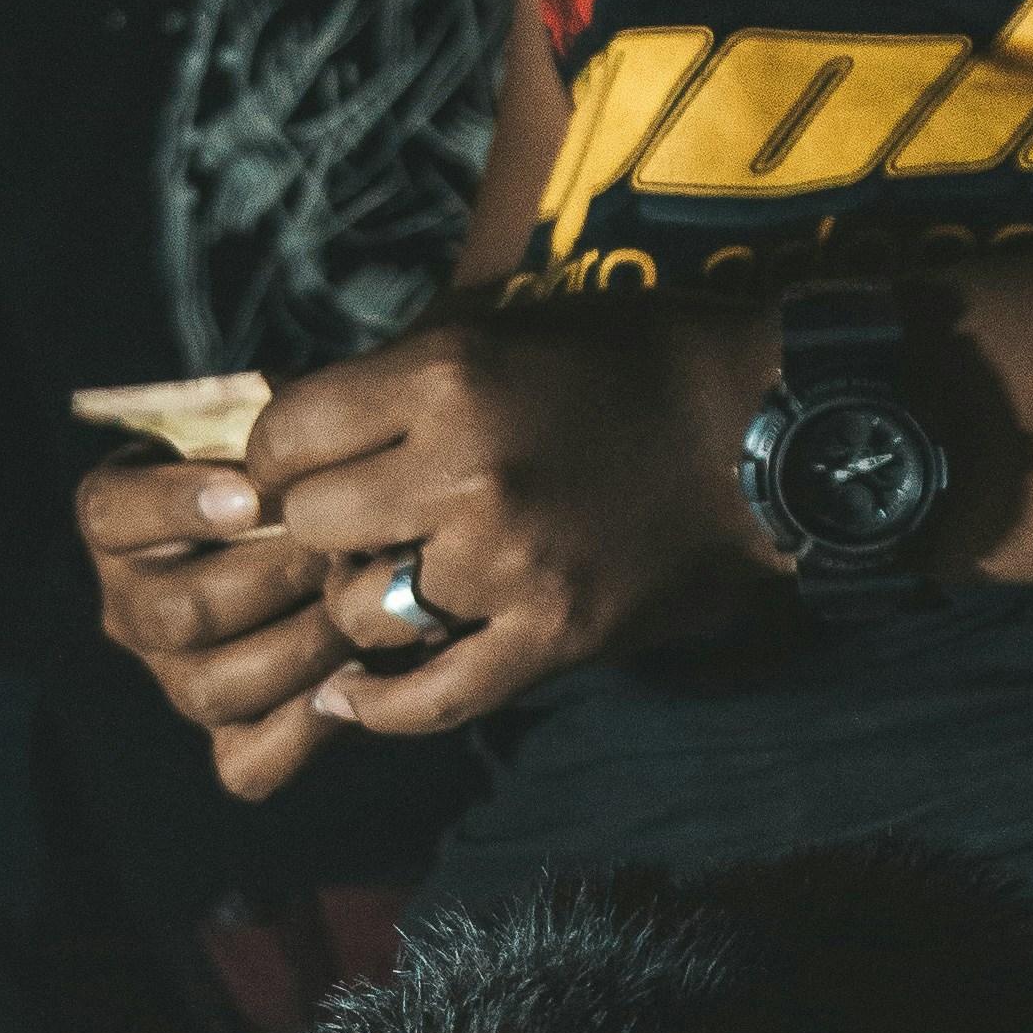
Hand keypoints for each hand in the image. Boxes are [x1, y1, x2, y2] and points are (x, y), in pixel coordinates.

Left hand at [76, 313, 781, 798]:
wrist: (757, 435)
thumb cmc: (632, 366)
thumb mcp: (508, 327)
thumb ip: (406, 371)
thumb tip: (305, 422)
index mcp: (448, 378)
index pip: (290, 431)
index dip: (275, 456)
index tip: (293, 468)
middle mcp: (465, 473)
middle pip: (314, 524)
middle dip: (317, 528)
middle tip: (346, 528)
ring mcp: (508, 565)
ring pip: (360, 610)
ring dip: (358, 603)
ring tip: (384, 585)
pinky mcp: (550, 637)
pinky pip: (432, 696)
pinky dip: (380, 705)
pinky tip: (346, 697)